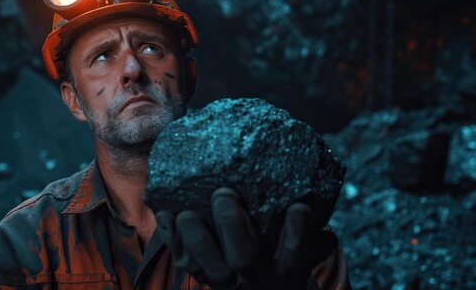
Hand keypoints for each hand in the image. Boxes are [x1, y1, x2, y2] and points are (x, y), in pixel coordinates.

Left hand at [156, 187, 321, 289]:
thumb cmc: (285, 262)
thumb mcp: (304, 252)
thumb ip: (308, 233)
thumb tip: (307, 199)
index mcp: (290, 269)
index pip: (297, 250)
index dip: (298, 231)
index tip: (298, 207)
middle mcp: (259, 278)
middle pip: (245, 257)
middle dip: (232, 226)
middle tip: (223, 194)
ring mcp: (229, 281)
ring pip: (211, 267)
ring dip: (197, 239)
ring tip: (186, 214)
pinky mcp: (203, 277)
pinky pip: (185, 263)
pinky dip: (174, 240)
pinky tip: (167, 215)